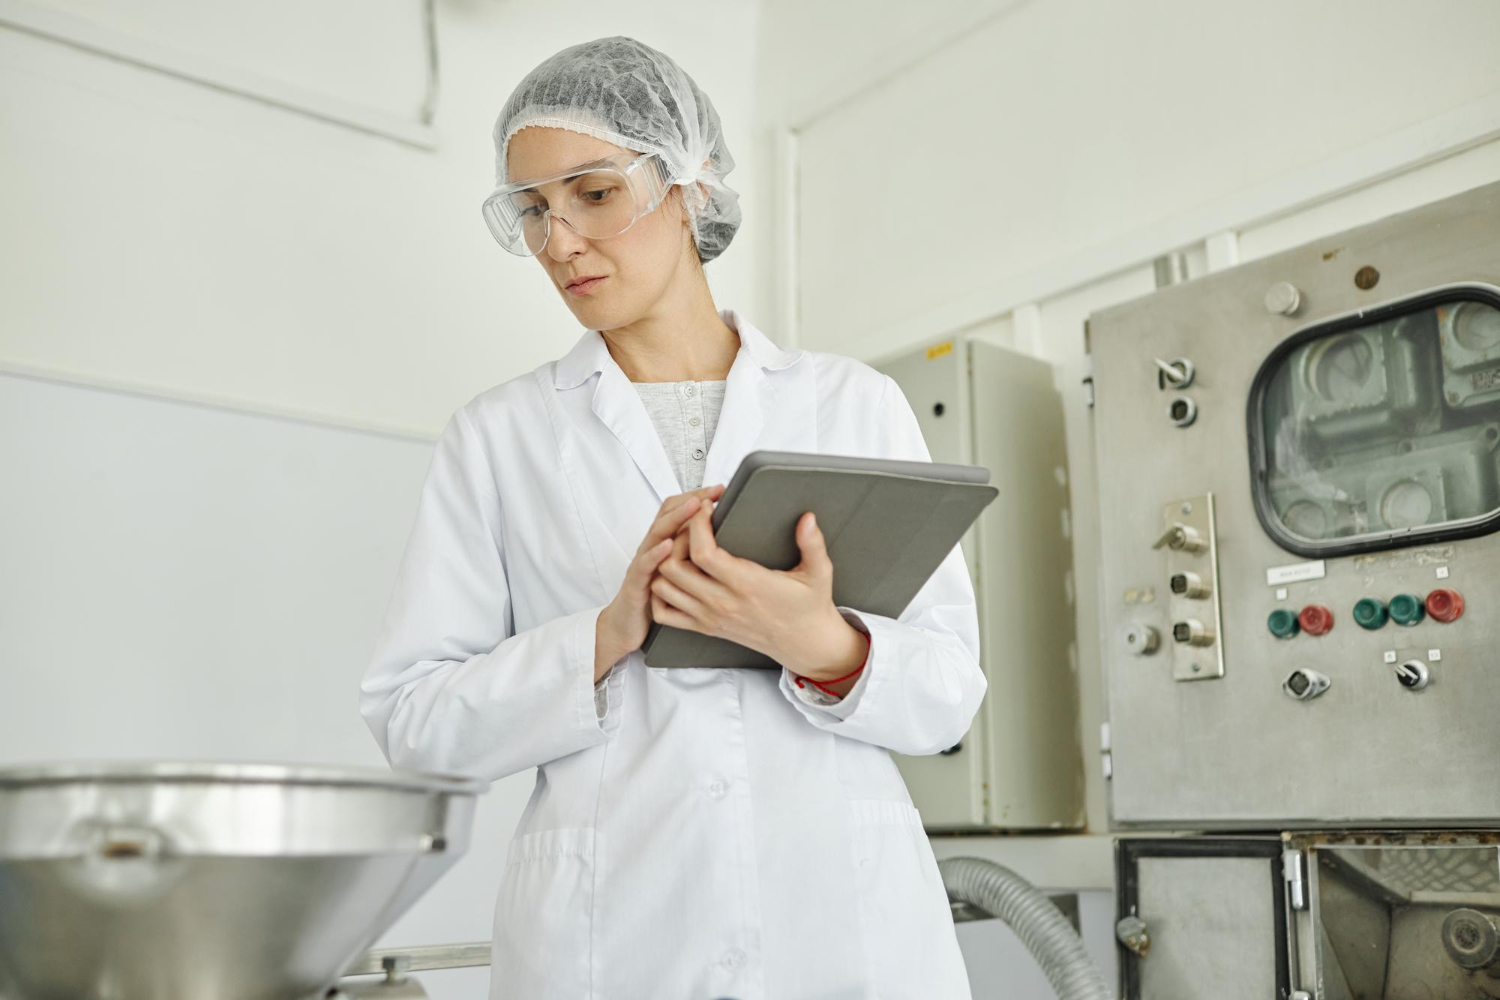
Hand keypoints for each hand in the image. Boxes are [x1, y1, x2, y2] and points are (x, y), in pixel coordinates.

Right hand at [595, 483, 725, 681]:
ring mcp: (642, 564)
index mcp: (662, 544)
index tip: (721, 490)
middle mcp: (651, 549)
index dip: (698, 497)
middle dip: (691, 500)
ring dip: (676, 518)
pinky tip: (668, 546)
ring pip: (657, 534)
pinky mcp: (635, 583)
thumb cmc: (656, 598)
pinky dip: (656, 553)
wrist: (624, 626)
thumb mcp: (679, 572)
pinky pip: (645, 566)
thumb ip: (694, 555)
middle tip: (712, 491)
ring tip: (694, 506)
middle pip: (667, 515)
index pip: (678, 511)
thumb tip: (725, 544)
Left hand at [650, 503, 869, 684]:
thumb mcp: (818, 573)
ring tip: (683, 547)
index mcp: (747, 585)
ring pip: (664, 587)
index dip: (697, 526)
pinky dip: (662, 594)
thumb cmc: (809, 607)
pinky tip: (678, 577)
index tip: (705, 508)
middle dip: (676, 538)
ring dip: (666, 563)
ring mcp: (710, 617)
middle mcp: (722, 602)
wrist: (804, 643)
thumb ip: (813, 544)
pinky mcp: (705, 627)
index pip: (704, 554)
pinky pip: (665, 613)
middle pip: (673, 568)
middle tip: (691, 524)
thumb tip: (808, 518)